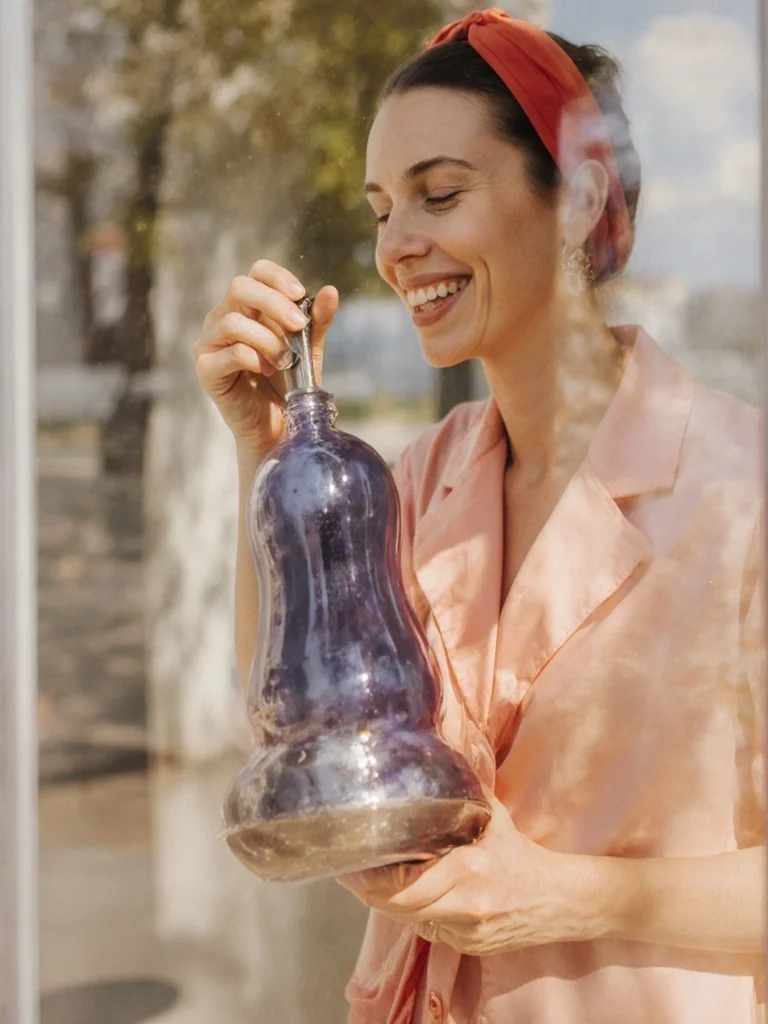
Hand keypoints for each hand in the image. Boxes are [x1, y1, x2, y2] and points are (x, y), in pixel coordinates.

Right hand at [193, 259, 338, 458]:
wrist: (279, 426)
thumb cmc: (290, 384)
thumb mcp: (309, 349)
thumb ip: (317, 321)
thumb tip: (330, 291)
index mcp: (246, 307)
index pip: (255, 273)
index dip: (277, 277)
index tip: (301, 295)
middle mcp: (222, 318)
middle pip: (239, 287)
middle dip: (273, 303)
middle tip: (298, 326)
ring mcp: (209, 343)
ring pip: (232, 322)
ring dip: (267, 340)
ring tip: (285, 361)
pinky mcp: (206, 369)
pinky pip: (231, 353)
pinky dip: (256, 360)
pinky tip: (268, 371)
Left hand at [338, 794, 576, 955]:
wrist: (558, 900)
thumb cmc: (520, 853)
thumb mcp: (493, 816)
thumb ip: (464, 792)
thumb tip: (436, 752)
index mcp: (469, 870)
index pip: (404, 888)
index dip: (371, 881)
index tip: (351, 863)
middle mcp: (466, 905)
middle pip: (398, 908)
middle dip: (370, 892)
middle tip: (351, 870)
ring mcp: (467, 932)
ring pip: (408, 921)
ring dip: (389, 903)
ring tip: (371, 880)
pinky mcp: (468, 947)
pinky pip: (428, 931)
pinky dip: (414, 914)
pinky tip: (408, 894)